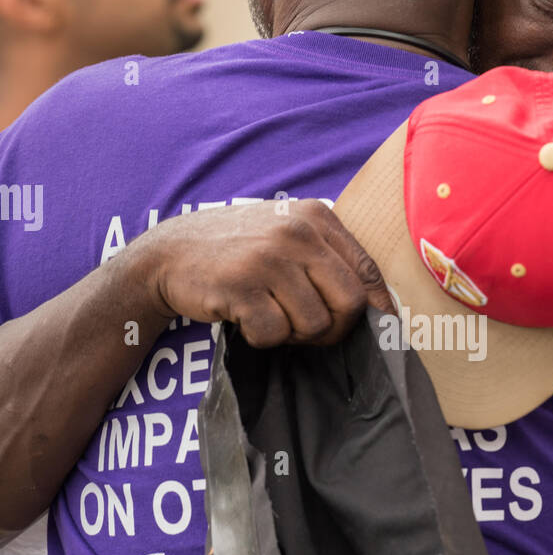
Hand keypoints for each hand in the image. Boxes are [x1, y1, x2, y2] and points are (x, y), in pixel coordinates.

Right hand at [130, 198, 393, 347]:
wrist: (169, 253)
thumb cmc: (238, 250)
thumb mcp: (287, 234)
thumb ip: (329, 259)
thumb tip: (380, 306)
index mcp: (316, 216)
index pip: (367, 272)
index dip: (377, 309)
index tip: (376, 330)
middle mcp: (297, 232)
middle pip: (349, 304)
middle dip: (333, 329)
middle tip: (307, 329)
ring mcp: (269, 258)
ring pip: (314, 324)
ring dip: (293, 333)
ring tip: (269, 313)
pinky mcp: (241, 286)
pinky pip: (274, 334)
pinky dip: (262, 337)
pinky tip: (246, 317)